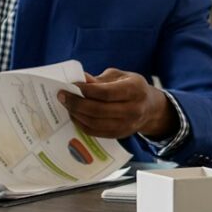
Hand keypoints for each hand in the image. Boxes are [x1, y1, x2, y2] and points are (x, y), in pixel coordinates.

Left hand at [56, 69, 176, 139]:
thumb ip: (100, 79)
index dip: (86, 90)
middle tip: (62, 95)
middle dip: (77, 103)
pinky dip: (82, 124)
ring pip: (95, 123)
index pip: (106, 93)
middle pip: (99, 110)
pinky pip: (96, 132)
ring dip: (77, 114)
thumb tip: (80, 79)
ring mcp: (127, 125)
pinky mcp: (119, 134)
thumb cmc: (131, 87)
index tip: (72, 85)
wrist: (149, 108)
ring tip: (66, 104)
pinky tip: (74, 114)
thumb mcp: (119, 76)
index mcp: (135, 90)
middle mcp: (133, 109)